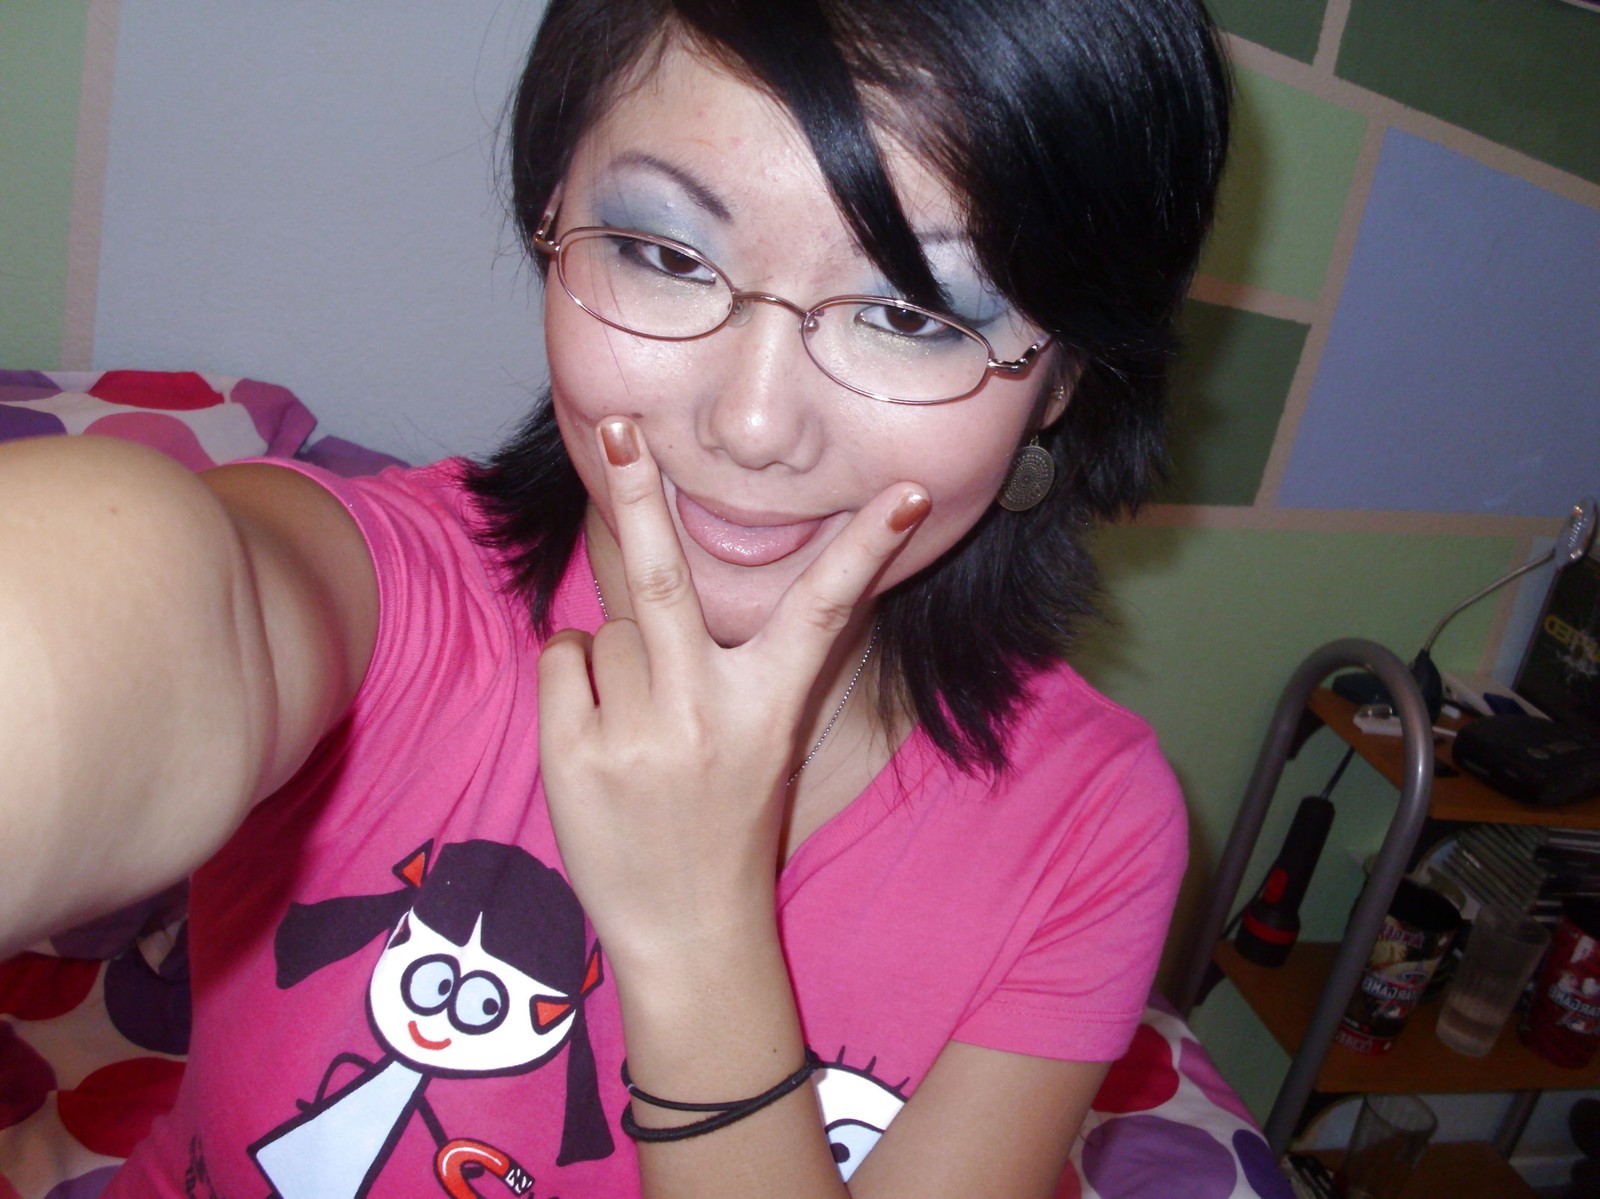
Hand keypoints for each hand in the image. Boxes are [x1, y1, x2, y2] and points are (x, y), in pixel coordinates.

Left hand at [537, 417, 928, 961]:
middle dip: (639, 493)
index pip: (822, 611)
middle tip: (618, 427)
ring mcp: (635, 737)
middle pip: (667, 583)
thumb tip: (679, 573)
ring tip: (640, 724)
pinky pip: (563, 658)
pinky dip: (576, 678)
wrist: (688, 930)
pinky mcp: (574, 756)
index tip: (905, 493)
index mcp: (768, 709)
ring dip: (617, 654)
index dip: (865, 548)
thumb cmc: (726, 821)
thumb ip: (735, 663)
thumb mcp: (763, 740)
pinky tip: (601, 733)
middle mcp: (706, 717)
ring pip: (607, 627)